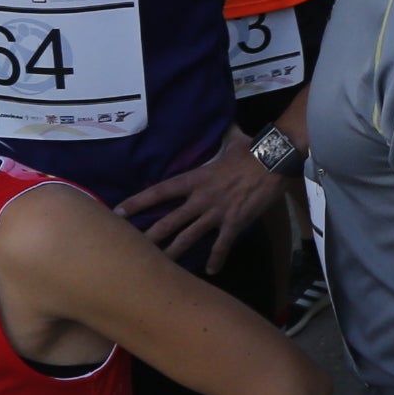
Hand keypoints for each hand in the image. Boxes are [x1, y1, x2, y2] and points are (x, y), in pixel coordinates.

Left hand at [118, 134, 283, 269]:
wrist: (274, 160)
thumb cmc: (252, 148)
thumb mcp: (232, 139)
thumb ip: (224, 136)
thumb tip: (225, 124)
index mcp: (196, 178)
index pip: (160, 191)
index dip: (138, 202)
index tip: (119, 212)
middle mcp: (201, 198)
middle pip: (169, 221)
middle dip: (150, 236)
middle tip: (133, 250)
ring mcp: (217, 212)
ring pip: (189, 237)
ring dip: (174, 253)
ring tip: (162, 267)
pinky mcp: (235, 222)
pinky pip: (222, 245)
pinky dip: (217, 258)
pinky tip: (212, 270)